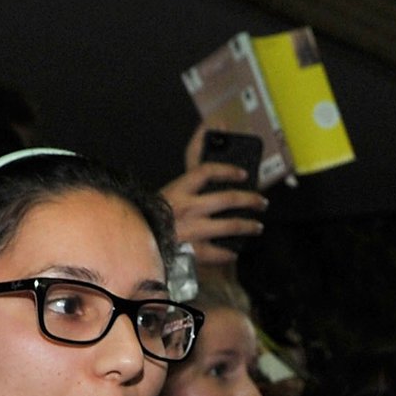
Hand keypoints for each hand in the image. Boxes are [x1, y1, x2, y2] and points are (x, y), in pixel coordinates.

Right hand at [160, 129, 265, 265]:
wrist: (134, 246)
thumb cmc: (148, 217)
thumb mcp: (165, 193)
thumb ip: (189, 179)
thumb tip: (211, 142)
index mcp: (178, 189)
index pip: (207, 171)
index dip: (228, 170)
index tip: (243, 173)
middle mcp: (187, 208)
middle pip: (227, 198)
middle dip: (249, 199)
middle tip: (261, 202)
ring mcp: (192, 230)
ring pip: (230, 226)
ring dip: (248, 226)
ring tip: (257, 226)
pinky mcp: (193, 252)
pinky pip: (219, 253)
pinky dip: (229, 253)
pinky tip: (235, 251)